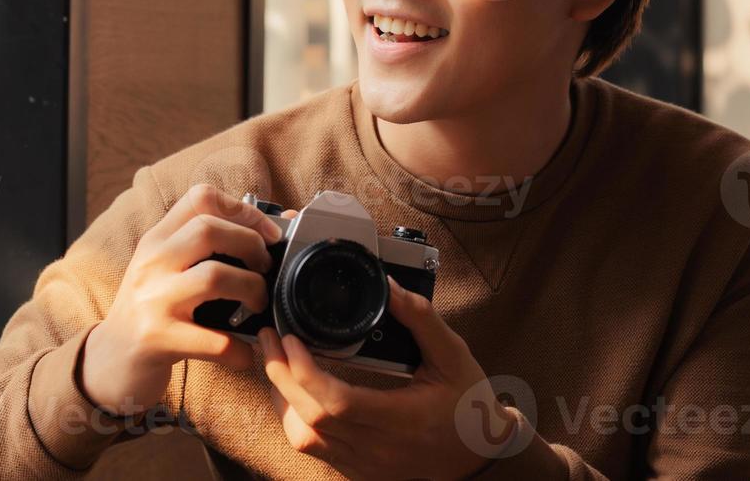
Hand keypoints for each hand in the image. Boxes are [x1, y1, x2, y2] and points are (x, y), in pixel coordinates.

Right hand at [79, 183, 282, 412]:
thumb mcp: (168, 270)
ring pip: (214, 276)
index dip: (243, 209)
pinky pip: (214, 340)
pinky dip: (239, 349)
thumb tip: (279, 226)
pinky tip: (243, 353)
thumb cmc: (152, 312)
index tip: (269, 232)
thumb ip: (208, 248)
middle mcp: (151, 263)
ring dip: (252, 290)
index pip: (200, 198)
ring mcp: (152, 300)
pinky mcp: (157, 339)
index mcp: (157, 240)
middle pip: (208, 229)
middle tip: (265, 268)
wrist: (109, 362)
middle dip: (251, 244)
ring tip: (259, 306)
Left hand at [259, 277, 518, 479]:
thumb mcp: (453, 355)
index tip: (289, 337)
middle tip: (269, 338)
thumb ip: (421, 319)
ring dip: (283, 399)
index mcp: (400, 419)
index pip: (335, 402)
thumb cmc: (469, 405)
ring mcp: (364, 463)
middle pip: (308, 420)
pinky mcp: (358, 470)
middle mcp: (377, 447)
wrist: (479, 454)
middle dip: (279, 376)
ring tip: (278, 362)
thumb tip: (390, 286)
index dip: (302, 371)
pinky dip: (296, 417)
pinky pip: (314, 448)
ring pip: (304, 438)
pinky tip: (295, 391)